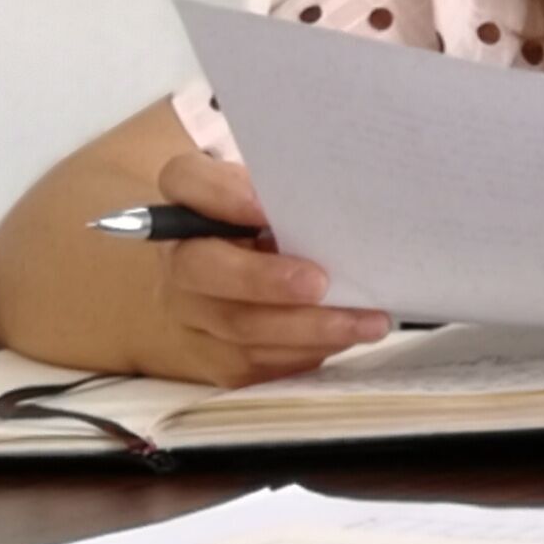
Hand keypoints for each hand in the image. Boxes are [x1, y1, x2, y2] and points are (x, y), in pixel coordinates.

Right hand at [135, 148, 389, 386]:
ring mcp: (189, 314)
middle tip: (320, 283)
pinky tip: (346, 338)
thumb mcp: (273, 202)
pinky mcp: (214, 359)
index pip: (185, 180)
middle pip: (201, 269)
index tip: (265, 207)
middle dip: (263, 279)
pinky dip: (306, 352)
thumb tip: (332, 206)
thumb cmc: (269, 233)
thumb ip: (288, 196)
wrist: (235, 291)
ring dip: (307, 327)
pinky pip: (256, 363)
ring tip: (366, 321)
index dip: (221, 193)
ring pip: (237, 328)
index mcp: (189, 203)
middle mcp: (177, 259)